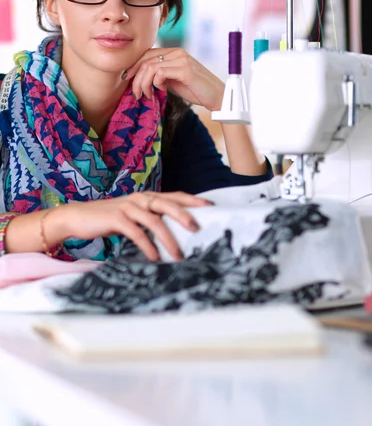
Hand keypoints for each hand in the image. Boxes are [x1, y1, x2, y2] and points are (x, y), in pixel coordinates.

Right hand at [62, 191, 210, 260]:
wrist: (77, 217)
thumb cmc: (109, 218)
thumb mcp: (133, 215)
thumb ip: (151, 218)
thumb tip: (175, 232)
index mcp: (147, 197)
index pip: (175, 196)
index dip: (192, 200)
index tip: (210, 206)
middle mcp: (140, 198)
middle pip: (168, 204)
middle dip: (184, 216)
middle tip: (197, 229)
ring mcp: (128, 207)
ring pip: (154, 221)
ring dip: (168, 239)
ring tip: (178, 254)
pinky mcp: (116, 218)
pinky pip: (136, 232)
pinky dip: (147, 246)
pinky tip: (155, 257)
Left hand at [124, 48, 224, 110]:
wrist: (217, 97)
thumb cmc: (196, 90)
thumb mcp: (174, 81)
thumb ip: (161, 76)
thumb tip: (142, 78)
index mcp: (175, 53)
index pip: (147, 54)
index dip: (134, 66)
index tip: (128, 79)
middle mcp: (178, 52)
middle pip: (146, 60)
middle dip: (136, 78)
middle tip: (135, 93)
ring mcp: (182, 59)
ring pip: (150, 67)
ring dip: (143, 83)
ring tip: (145, 95)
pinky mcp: (185, 69)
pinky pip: (160, 72)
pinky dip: (155, 83)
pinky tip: (160, 91)